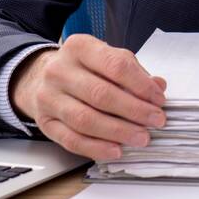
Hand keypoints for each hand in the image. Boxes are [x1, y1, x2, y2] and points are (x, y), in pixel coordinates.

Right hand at [10, 35, 166, 160]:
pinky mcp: (45, 123)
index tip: (159, 100)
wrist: (39, 78)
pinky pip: (71, 140)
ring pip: (85, 119)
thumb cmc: (82, 68)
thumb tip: (158, 86)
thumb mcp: (106, 58)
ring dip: (118, 131)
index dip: (141, 85)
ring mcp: (49, 97)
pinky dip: (96, 148)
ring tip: (141, 137)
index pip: (115, 65)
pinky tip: (116, 150)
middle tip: (156, 121)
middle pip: (101, 94)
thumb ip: (132, 71)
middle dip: (134, 110)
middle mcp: (60, 70)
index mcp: (79, 47)